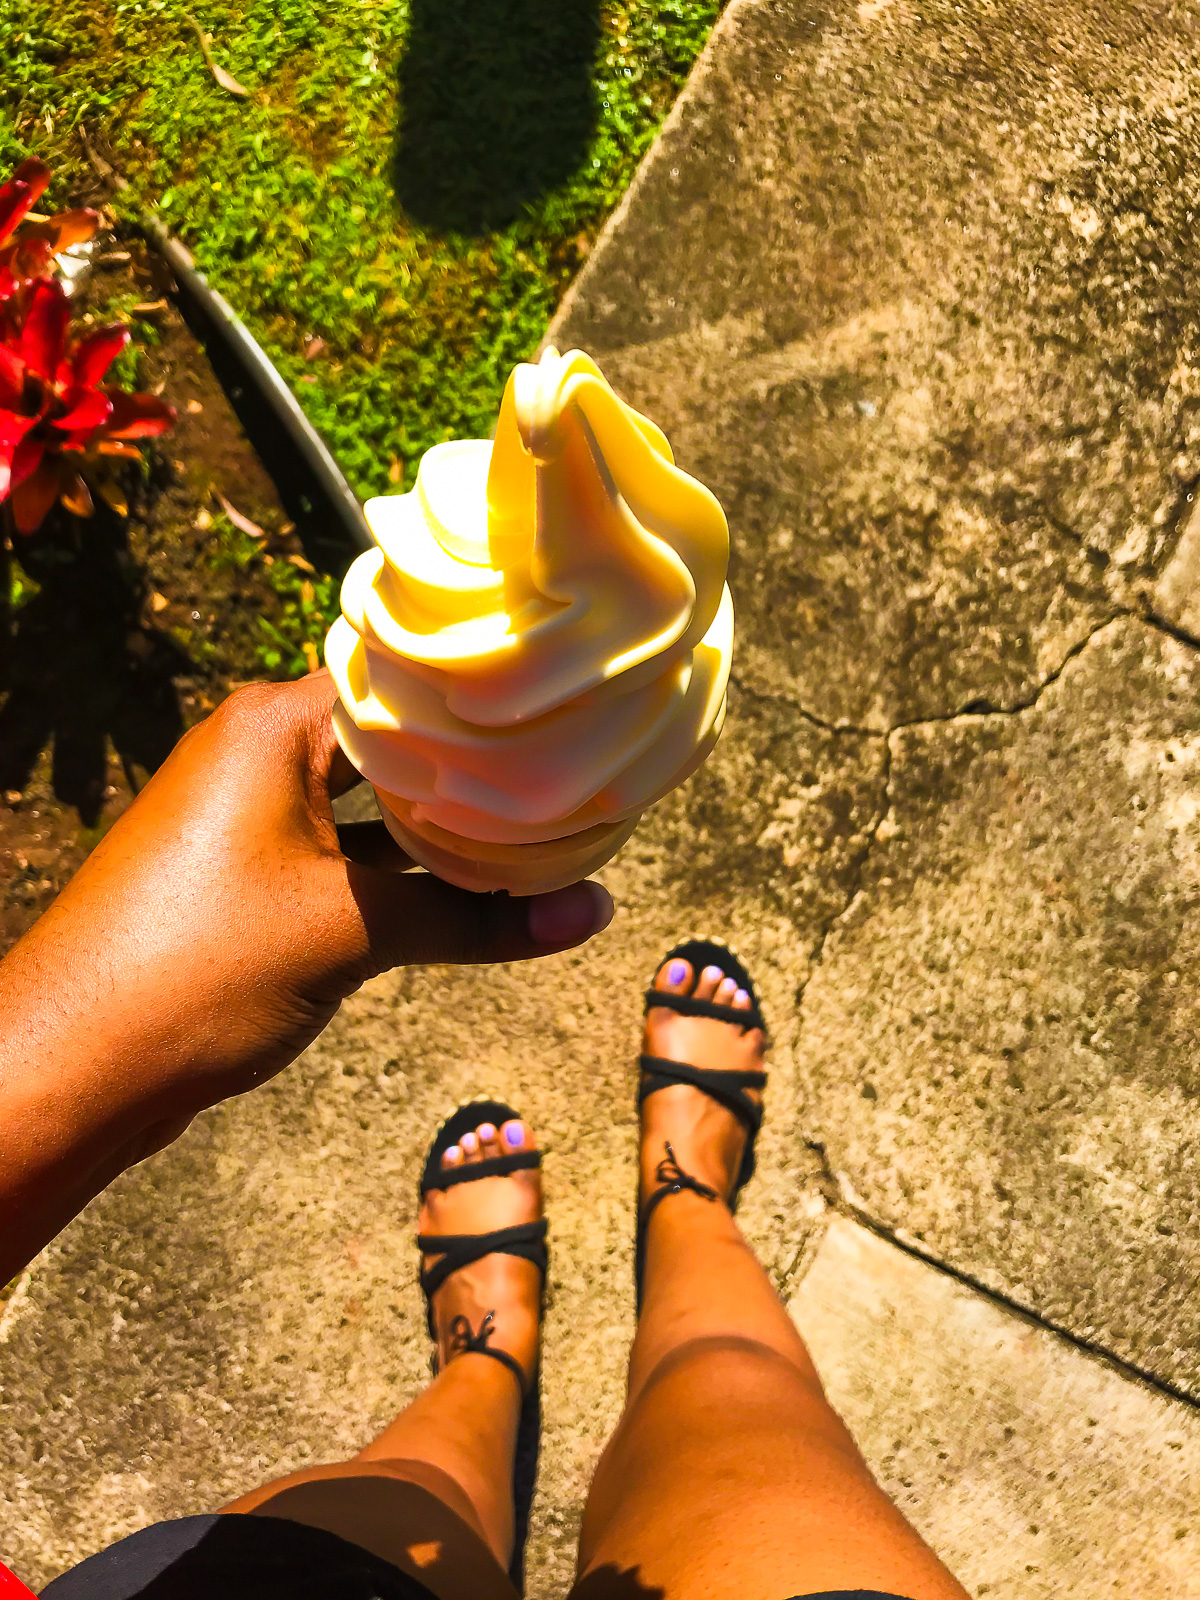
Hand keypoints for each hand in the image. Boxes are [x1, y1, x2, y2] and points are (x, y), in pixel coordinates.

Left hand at [0, 672, 612, 1277]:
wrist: (74, 1070)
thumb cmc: (197, 973)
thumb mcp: (353, 934)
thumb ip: (476, 917)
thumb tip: (595, 911)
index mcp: (272, 727)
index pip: (400, 680)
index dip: (482, 696)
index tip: (566, 705)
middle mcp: (257, 754)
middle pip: (393, 741)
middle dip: (474, 767)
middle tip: (575, 767)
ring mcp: (250, 818)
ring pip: (372, 805)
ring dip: (442, 827)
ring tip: (545, 831)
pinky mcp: (249, 877)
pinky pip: (347, 854)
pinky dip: (403, 870)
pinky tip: (474, 892)